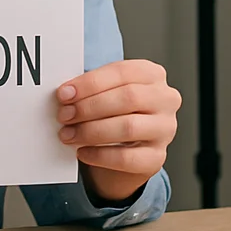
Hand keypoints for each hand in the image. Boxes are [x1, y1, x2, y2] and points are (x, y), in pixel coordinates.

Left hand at [56, 59, 179, 205]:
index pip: (122, 72)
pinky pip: (126, 158)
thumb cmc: (115, 113)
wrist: (128, 149)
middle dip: (89, 107)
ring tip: (69, 134)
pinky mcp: (157, 157)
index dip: (90, 83)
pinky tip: (82, 152)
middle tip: (65, 115)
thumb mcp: (107, 93)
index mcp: (152, 74)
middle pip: (127, 98)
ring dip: (91, 131)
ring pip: (128, 127)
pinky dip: (99, 155)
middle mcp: (165, 99)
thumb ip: (91, 90)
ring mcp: (165, 129)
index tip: (65, 93)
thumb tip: (65, 95)